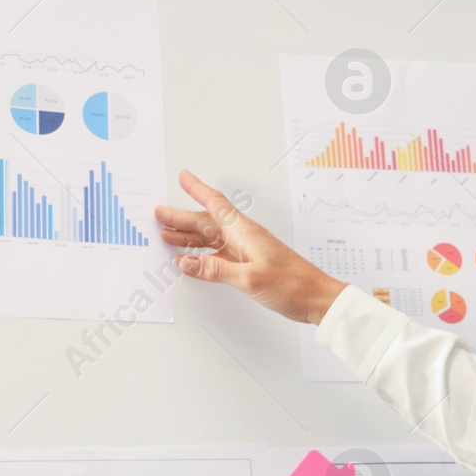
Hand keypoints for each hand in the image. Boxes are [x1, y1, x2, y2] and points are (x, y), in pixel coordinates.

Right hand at [154, 170, 347, 324]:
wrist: (316, 298)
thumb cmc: (292, 284)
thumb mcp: (249, 277)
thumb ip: (215, 270)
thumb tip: (185, 262)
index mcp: (245, 232)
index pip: (216, 205)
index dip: (198, 190)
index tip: (184, 177)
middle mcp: (244, 237)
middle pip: (207, 222)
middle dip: (182, 217)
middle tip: (159, 213)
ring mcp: (246, 251)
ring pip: (211, 239)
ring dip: (189, 237)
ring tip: (167, 236)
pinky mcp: (249, 266)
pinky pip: (219, 256)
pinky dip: (202, 257)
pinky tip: (191, 260)